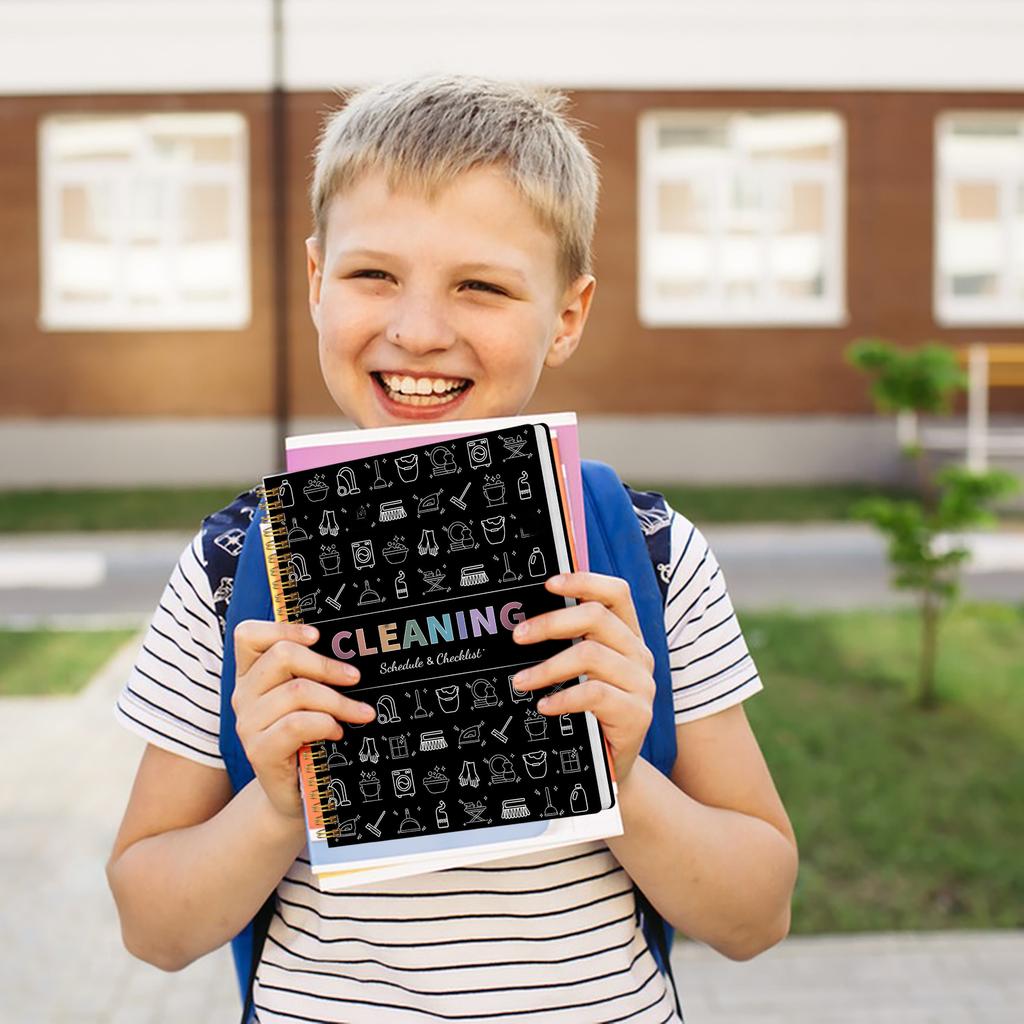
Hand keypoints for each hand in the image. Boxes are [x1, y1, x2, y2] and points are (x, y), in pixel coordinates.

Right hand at [231, 621, 375, 821]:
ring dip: (337, 700)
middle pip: (281, 656)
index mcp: (250, 675)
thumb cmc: (307, 738)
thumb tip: (347, 646)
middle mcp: (242, 695)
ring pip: (297, 690)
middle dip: (326, 665)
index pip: (248, 635)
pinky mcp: (259, 751)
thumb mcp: (306, 699)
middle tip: (354, 678)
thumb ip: (311, 672)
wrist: (296, 793)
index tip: (317, 636)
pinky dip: (325, 723)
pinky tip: (336, 732)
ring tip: (356, 713)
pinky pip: (298, 723)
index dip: (282, 628)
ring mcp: (247, 724)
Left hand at [510, 572, 656, 783]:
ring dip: (548, 667)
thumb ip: (571, 643)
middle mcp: (639, 654)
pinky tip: (544, 706)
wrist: (611, 768)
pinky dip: (563, 698)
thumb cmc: (590, 713)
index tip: (548, 584)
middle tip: (518, 635)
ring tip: (521, 681)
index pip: (616, 592)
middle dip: (551, 623)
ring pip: (591, 655)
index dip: (584, 581)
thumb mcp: (583, 673)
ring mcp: (641, 683)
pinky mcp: (637, 714)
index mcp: (627, 635)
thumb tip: (526, 620)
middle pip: (597, 617)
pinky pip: (594, 694)